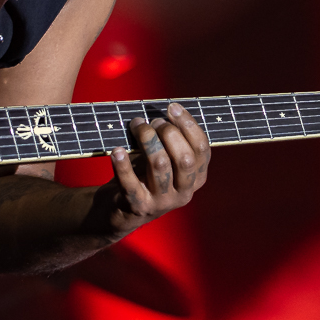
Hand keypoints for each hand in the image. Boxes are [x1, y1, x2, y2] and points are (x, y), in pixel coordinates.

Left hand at [102, 103, 210, 236]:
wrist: (121, 211)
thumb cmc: (145, 176)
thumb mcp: (165, 160)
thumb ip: (170, 141)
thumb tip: (166, 111)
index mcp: (197, 178)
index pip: (202, 149)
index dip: (189, 124)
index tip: (172, 107)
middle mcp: (184, 193)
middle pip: (184, 158)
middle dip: (168, 132)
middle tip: (152, 122)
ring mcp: (162, 202)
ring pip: (159, 165)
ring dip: (147, 139)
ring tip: (136, 126)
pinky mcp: (139, 207)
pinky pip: (131, 183)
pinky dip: (123, 164)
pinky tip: (117, 150)